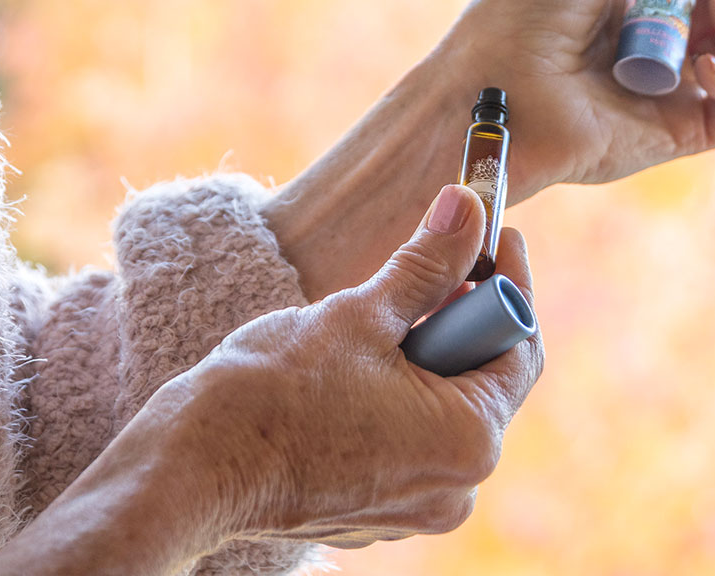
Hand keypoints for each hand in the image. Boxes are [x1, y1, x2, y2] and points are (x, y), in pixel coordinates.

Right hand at [174, 183, 542, 549]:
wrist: (196, 465)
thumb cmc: (276, 390)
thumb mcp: (363, 315)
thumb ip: (427, 264)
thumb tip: (469, 209)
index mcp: (466, 440)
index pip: (518, 346)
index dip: (510, 282)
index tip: (497, 236)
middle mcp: (455, 486)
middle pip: (482, 376)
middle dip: (460, 315)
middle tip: (432, 267)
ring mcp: (415, 503)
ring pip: (444, 403)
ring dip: (426, 351)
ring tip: (382, 316)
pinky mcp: (379, 506)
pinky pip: (412, 433)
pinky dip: (401, 391)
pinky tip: (360, 363)